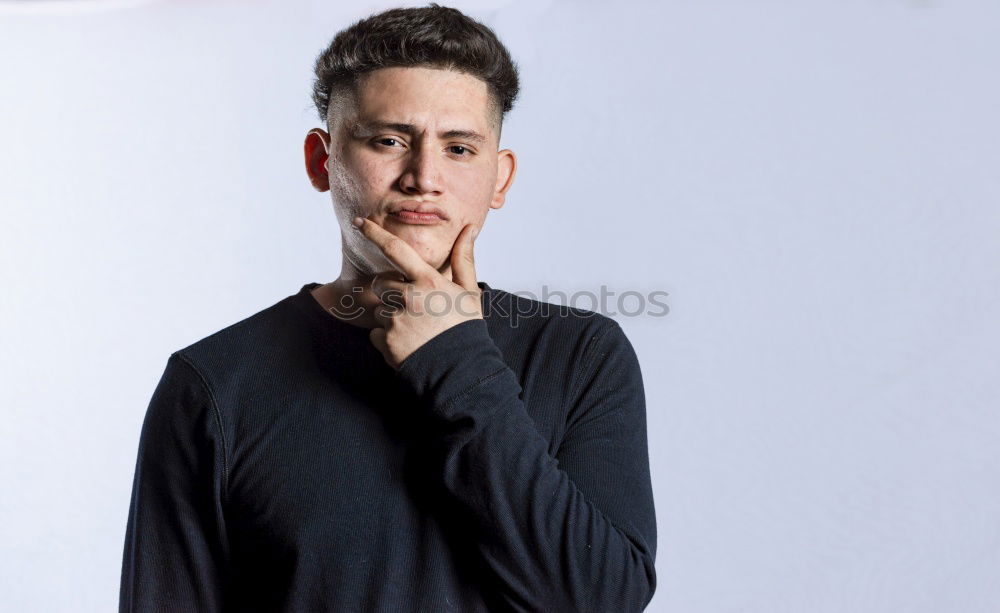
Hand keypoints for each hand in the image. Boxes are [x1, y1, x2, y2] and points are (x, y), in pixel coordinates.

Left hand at [352, 215, 481, 369]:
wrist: (461, 371)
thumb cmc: (466, 328)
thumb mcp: (469, 292)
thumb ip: (463, 258)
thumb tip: (470, 228)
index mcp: (428, 281)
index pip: (396, 250)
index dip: (374, 233)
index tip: (359, 222)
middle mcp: (409, 298)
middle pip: (381, 283)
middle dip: (391, 292)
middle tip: (413, 308)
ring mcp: (396, 320)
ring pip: (379, 309)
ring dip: (391, 317)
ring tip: (416, 330)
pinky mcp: (386, 341)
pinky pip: (376, 333)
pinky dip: (387, 338)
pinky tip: (408, 344)